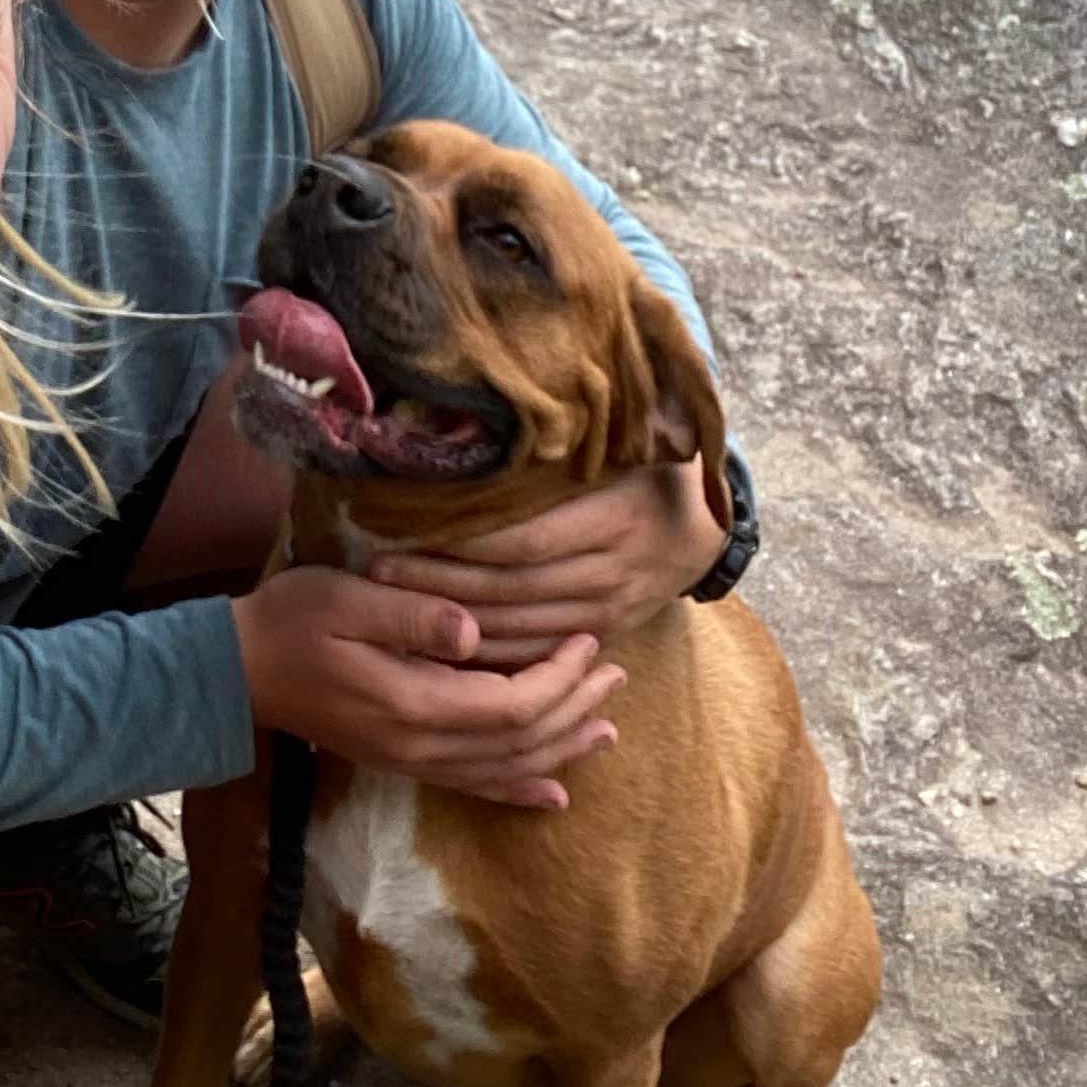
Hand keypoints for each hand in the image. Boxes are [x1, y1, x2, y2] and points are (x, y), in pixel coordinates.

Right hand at [233, 564, 622, 807]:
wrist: (240, 672)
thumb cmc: (293, 621)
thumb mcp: (347, 599)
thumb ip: (412, 615)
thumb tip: (475, 631)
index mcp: (414, 704)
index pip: (512, 707)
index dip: (559, 679)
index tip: (587, 642)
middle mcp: (421, 747)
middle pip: (520, 743)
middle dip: (574, 710)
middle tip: (616, 675)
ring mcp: (412, 762)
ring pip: (506, 771)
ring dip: (560, 750)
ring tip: (606, 730)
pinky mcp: (403, 762)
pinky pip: (475, 787)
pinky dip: (520, 791)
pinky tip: (553, 793)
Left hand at [367, 459, 722, 669]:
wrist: (707, 530)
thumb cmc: (649, 474)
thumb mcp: (617, 451)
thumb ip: (558, 454)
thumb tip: (482, 433)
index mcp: (611, 520)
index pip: (525, 542)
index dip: (464, 545)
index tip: (406, 533)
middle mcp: (609, 572)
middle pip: (512, 587)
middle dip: (441, 585)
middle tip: (379, 574)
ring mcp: (608, 610)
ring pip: (521, 627)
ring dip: (456, 621)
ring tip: (396, 606)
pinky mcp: (603, 633)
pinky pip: (540, 649)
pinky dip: (492, 653)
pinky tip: (445, 645)